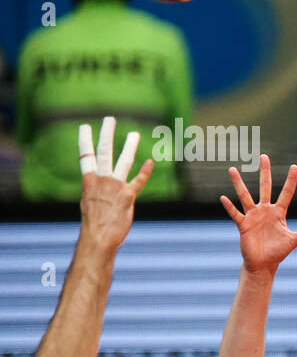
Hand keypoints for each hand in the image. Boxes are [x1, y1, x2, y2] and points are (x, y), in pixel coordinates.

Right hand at [76, 116, 154, 250]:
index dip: (85, 141)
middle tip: (109, 119)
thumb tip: (100, 190)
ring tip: (134, 133)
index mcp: (89, 182)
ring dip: (129, 146)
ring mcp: (115, 187)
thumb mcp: (90, 204)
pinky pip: (138, 181)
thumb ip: (97, 192)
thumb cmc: (95, 225)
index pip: (85, 156)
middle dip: (106, 134)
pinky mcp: (128, 196)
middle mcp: (101, 181)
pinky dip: (145, 171)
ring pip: (122, 161)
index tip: (85, 126)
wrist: (98, 237)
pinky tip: (151, 161)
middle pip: (103, 152)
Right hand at [219, 155, 296, 273]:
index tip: (295, 166)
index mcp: (278, 213)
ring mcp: (253, 216)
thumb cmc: (278, 252)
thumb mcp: (293, 241)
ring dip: (239, 183)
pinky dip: (230, 206)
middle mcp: (265, 211)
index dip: (291, 181)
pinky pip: (235, 214)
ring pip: (245, 196)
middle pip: (265, 187)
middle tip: (264, 156)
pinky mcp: (243, 225)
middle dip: (265, 172)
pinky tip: (224, 198)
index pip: (286, 193)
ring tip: (232, 169)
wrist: (263, 264)